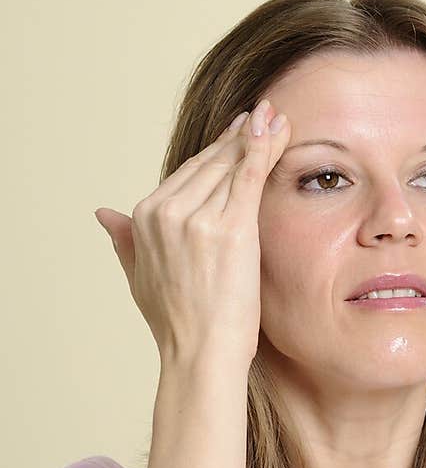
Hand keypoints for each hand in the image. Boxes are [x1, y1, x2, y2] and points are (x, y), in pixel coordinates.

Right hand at [94, 98, 289, 367]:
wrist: (200, 353)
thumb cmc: (177, 323)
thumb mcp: (138, 277)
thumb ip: (124, 240)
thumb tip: (103, 215)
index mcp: (144, 217)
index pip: (187, 174)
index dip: (216, 152)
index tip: (236, 132)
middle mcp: (167, 211)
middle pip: (210, 164)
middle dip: (240, 137)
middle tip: (265, 114)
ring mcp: (198, 218)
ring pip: (232, 166)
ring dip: (259, 137)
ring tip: (279, 118)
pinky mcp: (230, 228)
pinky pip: (249, 177)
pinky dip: (263, 150)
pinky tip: (277, 130)